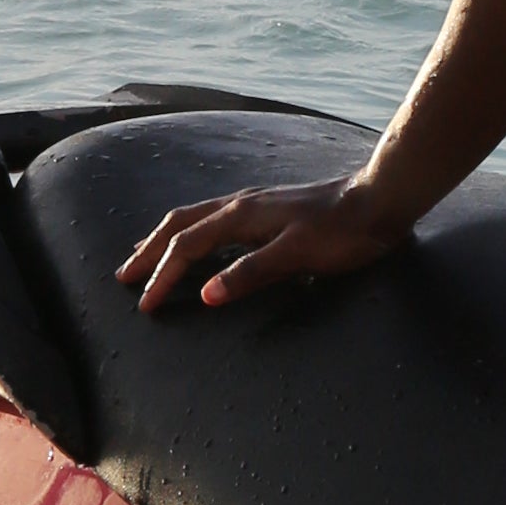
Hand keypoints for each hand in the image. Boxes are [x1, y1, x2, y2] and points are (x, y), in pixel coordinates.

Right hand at [115, 170, 415, 313]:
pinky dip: (194, 234)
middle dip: (150, 250)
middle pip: (181, 224)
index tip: (144, 305)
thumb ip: (251, 274)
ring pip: (197, 218)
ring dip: (168, 239)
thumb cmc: (343, 232)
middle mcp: (242, 205)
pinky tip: (202, 243)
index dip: (162, 276)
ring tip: (147, 254)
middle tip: (124, 275)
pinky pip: (216, 220)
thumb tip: (205, 295)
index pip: (187, 247)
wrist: (381, 199)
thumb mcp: (298, 256)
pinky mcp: (270, 209)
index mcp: (241, 216)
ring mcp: (256, 204)